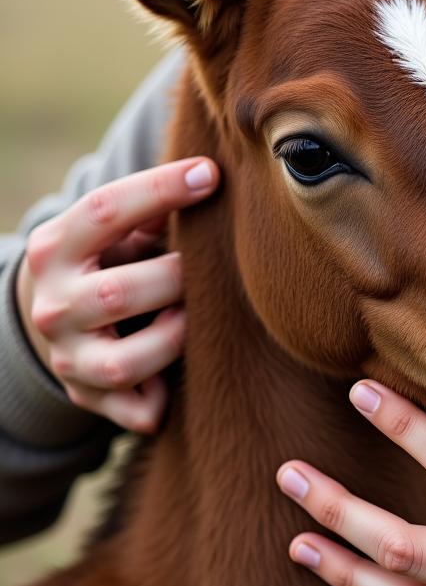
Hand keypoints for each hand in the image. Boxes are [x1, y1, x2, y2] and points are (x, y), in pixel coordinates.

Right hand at [15, 157, 219, 432]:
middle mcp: (54, 305)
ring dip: (173, 339)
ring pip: (128, 362)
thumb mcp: (111, 227)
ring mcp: (68, 357)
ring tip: (189, 317)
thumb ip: (151, 205)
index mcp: (56, 247)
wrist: (53, 319)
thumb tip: (205, 176)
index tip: (212, 175)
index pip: (105, 210)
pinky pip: (136, 411)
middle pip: (120, 294)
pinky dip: (162, 400)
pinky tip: (176, 375)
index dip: (161, 190)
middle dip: (175, 280)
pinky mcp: (89, 397)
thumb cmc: (107, 257)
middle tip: (200, 272)